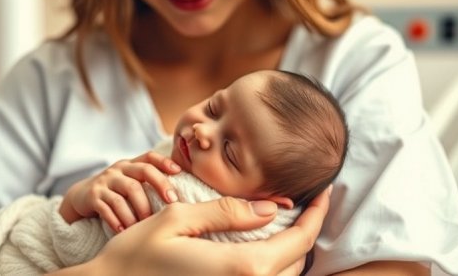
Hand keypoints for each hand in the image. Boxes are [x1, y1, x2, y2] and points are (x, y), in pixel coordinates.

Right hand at [50, 186, 330, 275]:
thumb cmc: (135, 255)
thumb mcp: (177, 219)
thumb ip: (226, 212)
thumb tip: (271, 208)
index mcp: (240, 268)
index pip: (300, 241)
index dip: (316, 213)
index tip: (322, 190)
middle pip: (298, 262)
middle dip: (305, 231)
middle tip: (305, 204)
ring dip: (290, 251)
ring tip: (286, 223)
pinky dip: (271, 266)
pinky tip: (260, 248)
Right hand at [59, 151, 180, 231]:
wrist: (80, 197)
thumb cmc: (114, 192)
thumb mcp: (129, 181)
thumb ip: (147, 183)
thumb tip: (178, 198)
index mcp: (130, 165)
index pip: (149, 157)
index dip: (164, 162)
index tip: (178, 172)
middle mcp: (118, 170)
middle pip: (142, 172)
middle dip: (160, 185)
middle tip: (172, 203)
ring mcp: (105, 181)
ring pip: (126, 193)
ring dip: (138, 211)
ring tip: (146, 226)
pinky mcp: (93, 196)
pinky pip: (107, 208)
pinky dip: (117, 220)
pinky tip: (124, 230)